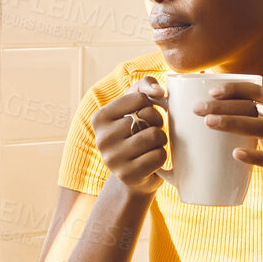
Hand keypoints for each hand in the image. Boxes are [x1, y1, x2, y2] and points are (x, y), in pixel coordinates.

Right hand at [91, 78, 170, 196]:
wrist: (132, 174)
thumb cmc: (135, 132)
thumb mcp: (135, 105)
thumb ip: (146, 86)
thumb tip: (159, 91)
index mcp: (100, 118)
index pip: (139, 98)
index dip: (151, 106)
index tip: (145, 116)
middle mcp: (102, 138)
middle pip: (147, 117)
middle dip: (157, 123)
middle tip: (150, 131)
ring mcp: (113, 159)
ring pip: (154, 136)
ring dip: (161, 140)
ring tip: (153, 144)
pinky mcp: (127, 175)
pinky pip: (158, 156)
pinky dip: (162, 156)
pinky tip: (152, 160)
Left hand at [197, 82, 262, 209]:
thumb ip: (255, 122)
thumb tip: (219, 113)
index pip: (257, 91)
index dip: (235, 88)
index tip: (211, 90)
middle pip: (253, 107)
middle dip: (223, 106)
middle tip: (197, 109)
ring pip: (261, 127)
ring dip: (233, 122)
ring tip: (208, 123)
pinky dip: (253, 156)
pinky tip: (235, 154)